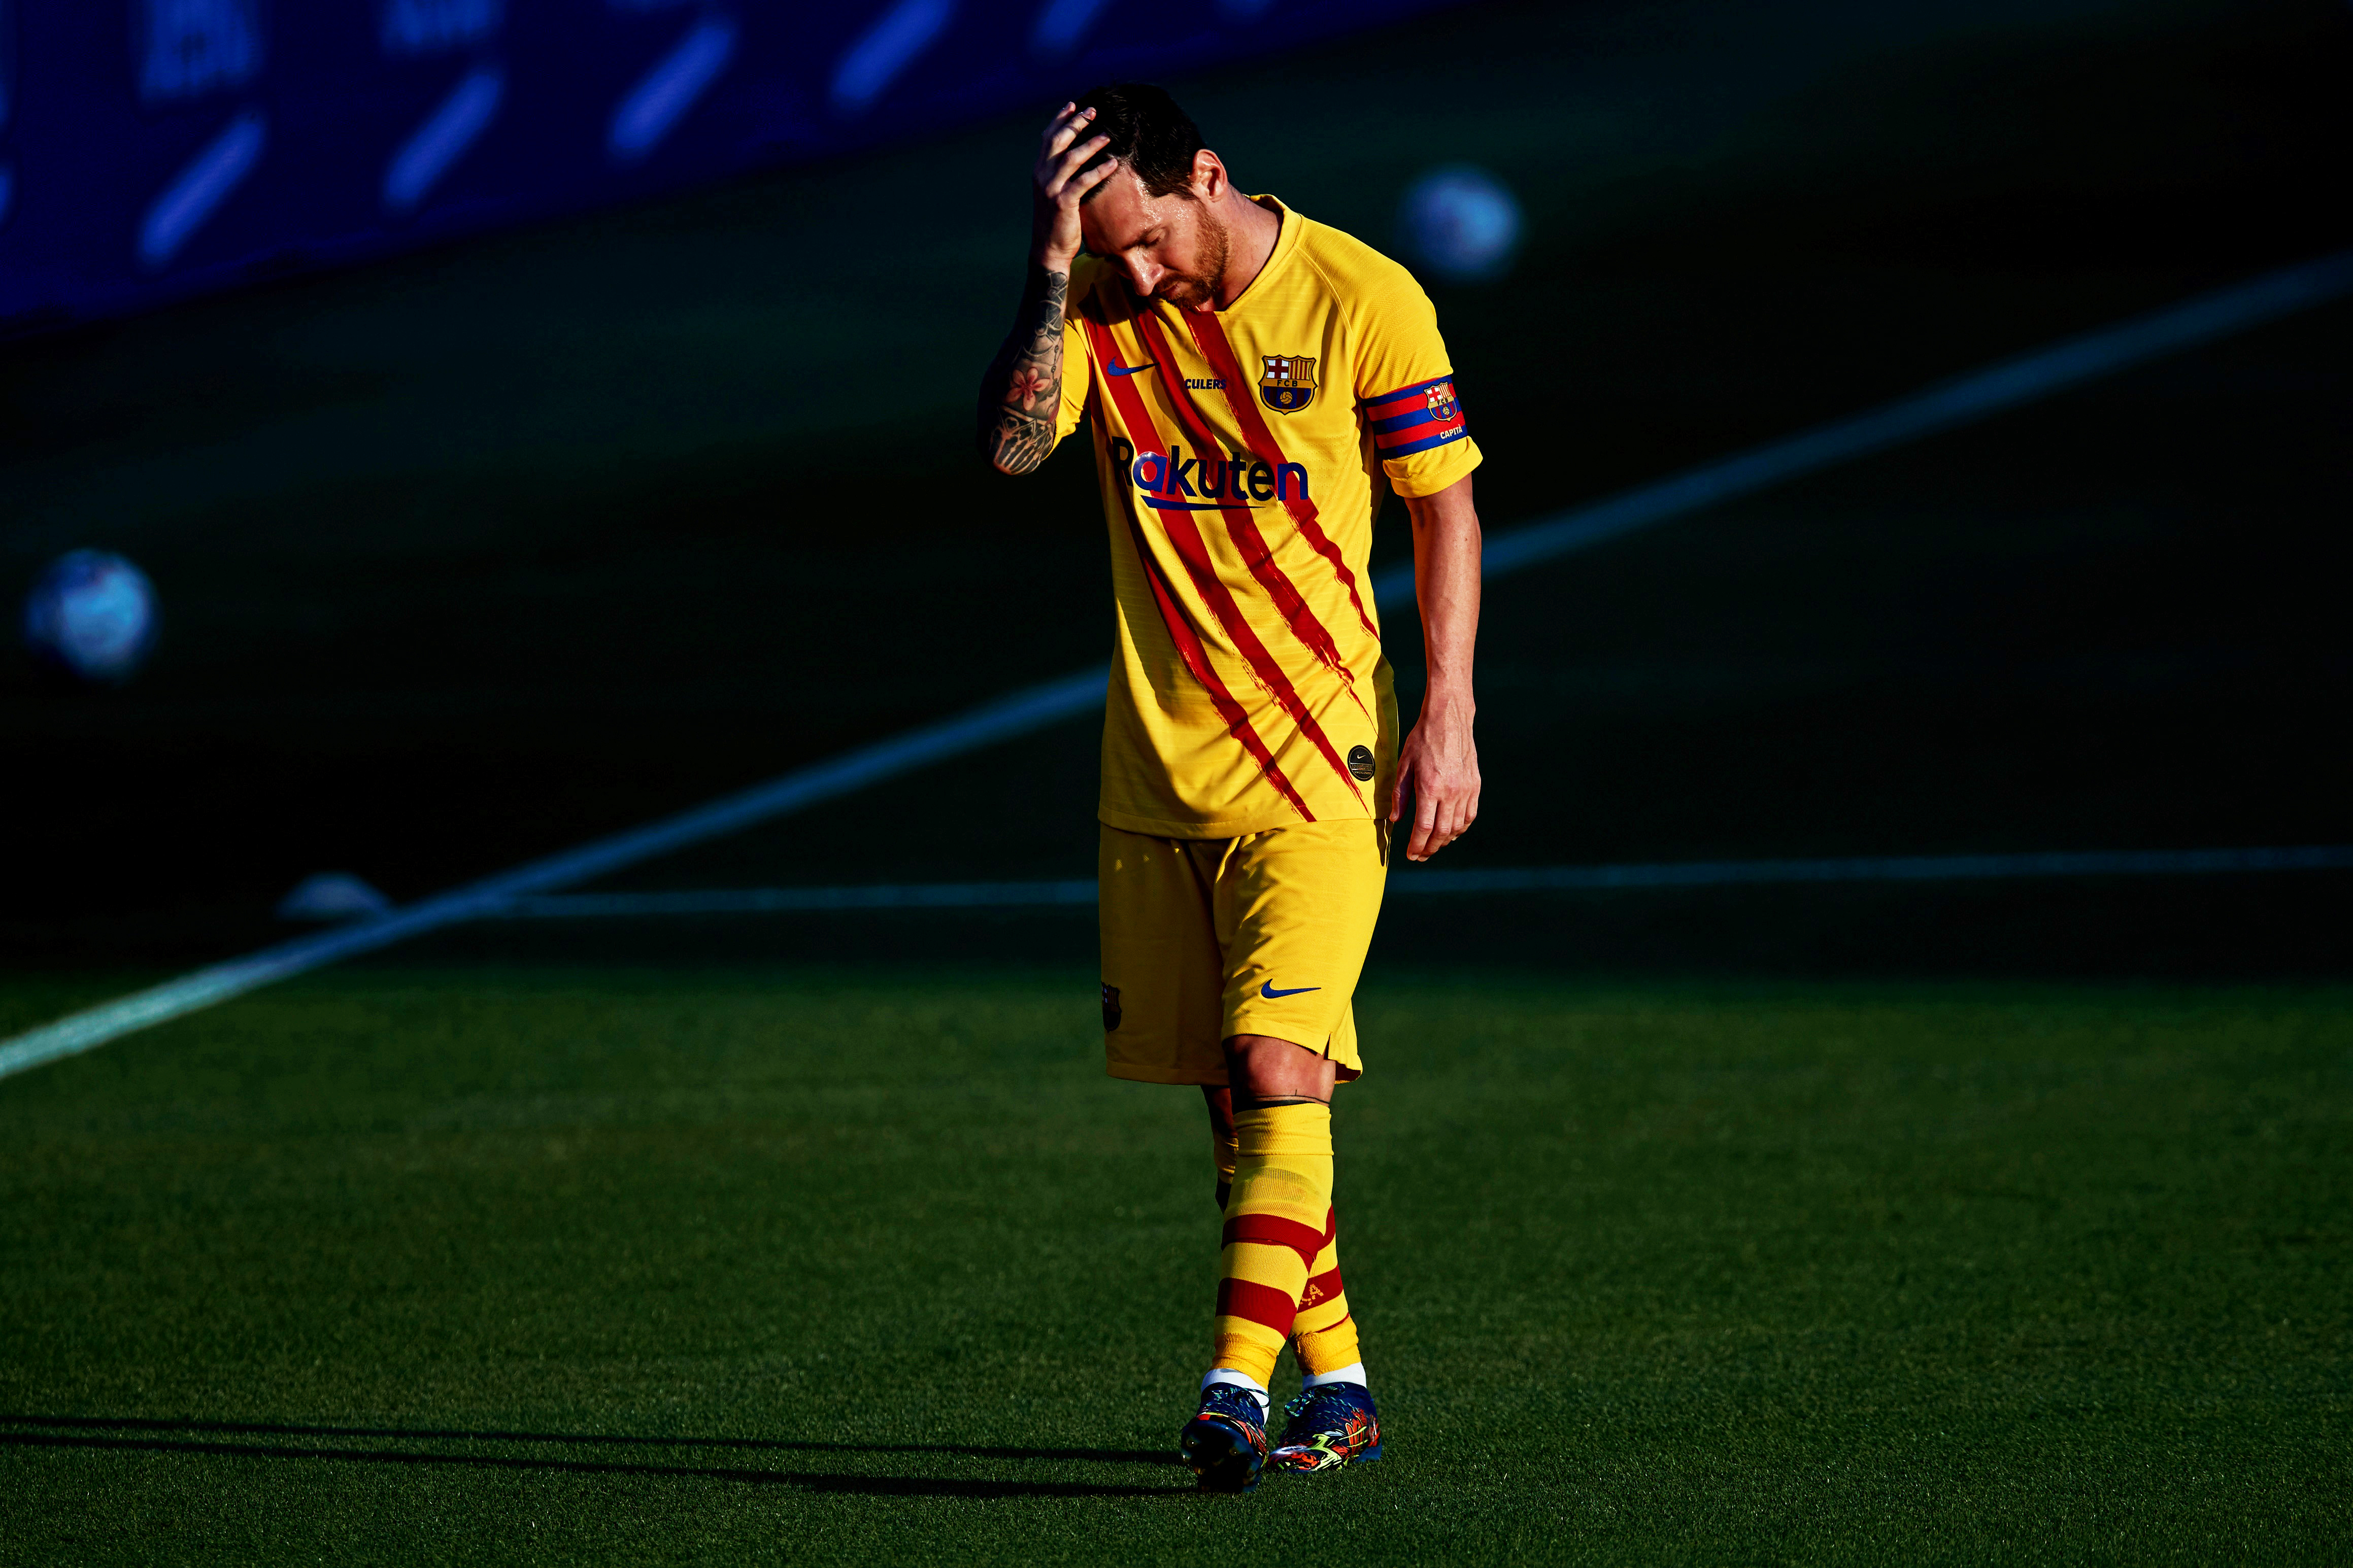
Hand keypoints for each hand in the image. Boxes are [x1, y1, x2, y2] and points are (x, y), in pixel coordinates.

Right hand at [1032, 103, 1113, 269]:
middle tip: (1093, 111)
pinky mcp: (1063, 203)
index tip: (1074, 104)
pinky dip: (1099, 171)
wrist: (1048, 249)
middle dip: (1075, 123)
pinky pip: (1083, 181)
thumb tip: (1077, 157)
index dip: (1060, 119)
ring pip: (1071, 158)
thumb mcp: (1054, 192)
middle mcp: (1042, 176)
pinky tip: (1113, 163)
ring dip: (1090, 144)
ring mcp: (1051, 189)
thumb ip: (1060, 174)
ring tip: (1107, 135)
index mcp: (1039, 171)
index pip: (1048, 138)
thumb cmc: (1056, 221)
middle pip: (1058, 141)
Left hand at [1390, 694, 1479, 861]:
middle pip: (1442, 832)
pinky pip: (1470, 815)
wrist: (1449, 719)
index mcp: (1430, 787)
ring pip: (1457, 827)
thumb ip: (1399, 795)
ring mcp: (1465, 789)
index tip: (1411, 855)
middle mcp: (1450, 792)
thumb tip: (1396, 820)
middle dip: (1430, 848)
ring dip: (1445, 841)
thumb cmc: (1422, 739)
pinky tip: (1451, 831)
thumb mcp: (1404, 765)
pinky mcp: (1475, 785)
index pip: (1424, 828)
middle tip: (1420, 856)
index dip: (1417, 845)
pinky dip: (1461, 828)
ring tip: (1434, 845)